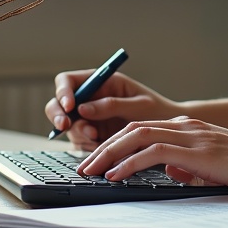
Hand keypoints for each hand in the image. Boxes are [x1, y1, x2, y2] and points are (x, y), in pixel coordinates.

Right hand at [44, 71, 181, 148]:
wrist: (169, 133)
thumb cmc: (158, 111)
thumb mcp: (139, 104)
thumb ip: (111, 104)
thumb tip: (82, 108)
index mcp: (102, 82)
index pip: (69, 81)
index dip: (63, 92)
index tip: (70, 106)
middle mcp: (92, 99)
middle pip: (58, 104)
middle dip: (58, 115)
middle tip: (66, 126)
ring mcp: (89, 119)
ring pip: (67, 126)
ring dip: (76, 132)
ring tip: (95, 136)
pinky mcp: (92, 137)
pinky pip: (78, 142)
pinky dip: (85, 146)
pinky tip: (99, 145)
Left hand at [75, 116, 227, 197]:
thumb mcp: (217, 168)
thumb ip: (193, 166)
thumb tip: (172, 172)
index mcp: (193, 129)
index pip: (144, 130)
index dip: (116, 143)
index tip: (98, 160)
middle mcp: (189, 127)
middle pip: (133, 128)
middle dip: (103, 146)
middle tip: (83, 164)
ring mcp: (194, 136)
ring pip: (138, 135)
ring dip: (108, 152)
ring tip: (89, 170)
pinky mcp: (199, 151)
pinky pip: (154, 153)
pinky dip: (130, 163)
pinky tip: (115, 175)